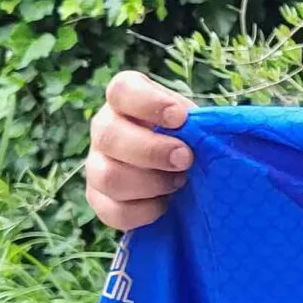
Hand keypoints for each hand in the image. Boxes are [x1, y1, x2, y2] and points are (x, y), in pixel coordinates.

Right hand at [85, 71, 193, 230]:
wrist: (179, 173)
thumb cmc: (188, 138)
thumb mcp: (195, 122)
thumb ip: (199, 122)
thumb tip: (206, 130)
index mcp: (125, 99)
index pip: (121, 90)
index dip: (148, 103)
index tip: (180, 118)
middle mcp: (104, 128)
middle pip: (109, 135)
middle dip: (152, 151)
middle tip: (186, 159)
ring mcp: (96, 165)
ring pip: (109, 177)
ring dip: (151, 183)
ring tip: (179, 182)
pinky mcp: (99, 200)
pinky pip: (113, 211)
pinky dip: (144, 212)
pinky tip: (165, 204)